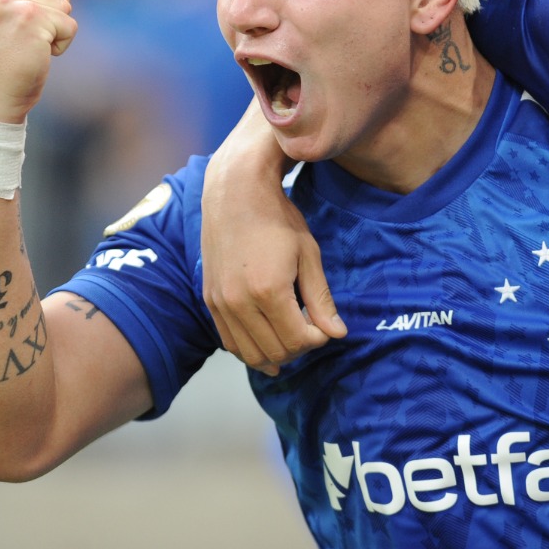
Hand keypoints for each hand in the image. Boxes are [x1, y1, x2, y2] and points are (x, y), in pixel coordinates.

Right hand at [0, 0, 76, 122]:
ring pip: (63, 2)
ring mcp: (8, 0)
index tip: (13, 20)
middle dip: (47, 8)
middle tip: (21, 35)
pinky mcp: (30, 18)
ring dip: (54, 26)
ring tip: (27, 45)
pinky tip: (36, 56)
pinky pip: (70, 25)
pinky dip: (61, 44)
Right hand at [201, 103, 345, 374]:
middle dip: (300, 348)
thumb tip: (338, 334)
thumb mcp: (308, 255)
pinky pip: (230, 342)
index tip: (325, 325)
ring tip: (292, 333)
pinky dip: (251, 348)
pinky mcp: (210, 300)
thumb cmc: (277, 218)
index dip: (318, 338)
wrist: (236, 193)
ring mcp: (221, 303)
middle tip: (311, 328)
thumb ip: (321, 299)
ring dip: (276, 353)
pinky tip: (268, 339)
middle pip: (276, 352)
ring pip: (251, 354)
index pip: (298, 340)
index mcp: (268, 290)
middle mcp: (239, 302)